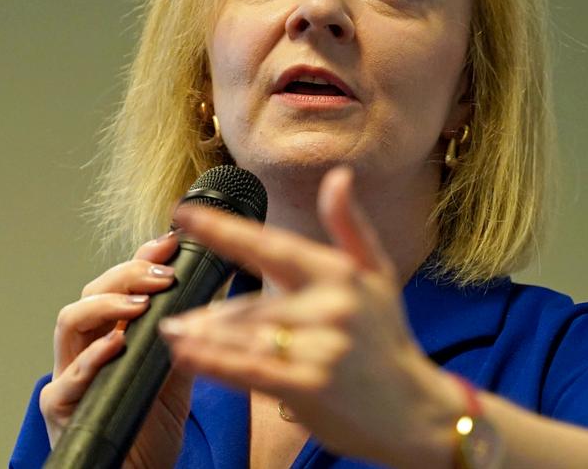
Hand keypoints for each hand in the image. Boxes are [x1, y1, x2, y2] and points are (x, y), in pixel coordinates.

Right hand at [38, 231, 195, 467]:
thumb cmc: (151, 432)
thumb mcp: (177, 376)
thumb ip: (186, 337)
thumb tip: (213, 290)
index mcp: (111, 335)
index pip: (119, 285)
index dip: (140, 258)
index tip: (167, 242)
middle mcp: (85, 350)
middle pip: (91, 293)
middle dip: (126, 275)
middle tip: (160, 274)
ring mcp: (69, 376)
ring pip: (69, 322)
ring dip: (106, 306)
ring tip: (139, 304)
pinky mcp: (60, 407)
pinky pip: (70, 377)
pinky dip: (93, 358)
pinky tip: (116, 344)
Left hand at [159, 167, 461, 467]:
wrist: (413, 412)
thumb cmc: (387, 340)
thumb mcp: (378, 275)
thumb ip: (350, 226)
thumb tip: (339, 176)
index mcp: (339, 275)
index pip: (272, 246)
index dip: (225, 229)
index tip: (185, 213)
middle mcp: (331, 307)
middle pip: (251, 304)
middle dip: (211, 314)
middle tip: (174, 315)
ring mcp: (321, 348)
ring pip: (246, 336)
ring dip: (204, 336)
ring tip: (173, 332)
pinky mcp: (311, 386)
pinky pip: (251, 370)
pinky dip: (214, 362)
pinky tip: (187, 355)